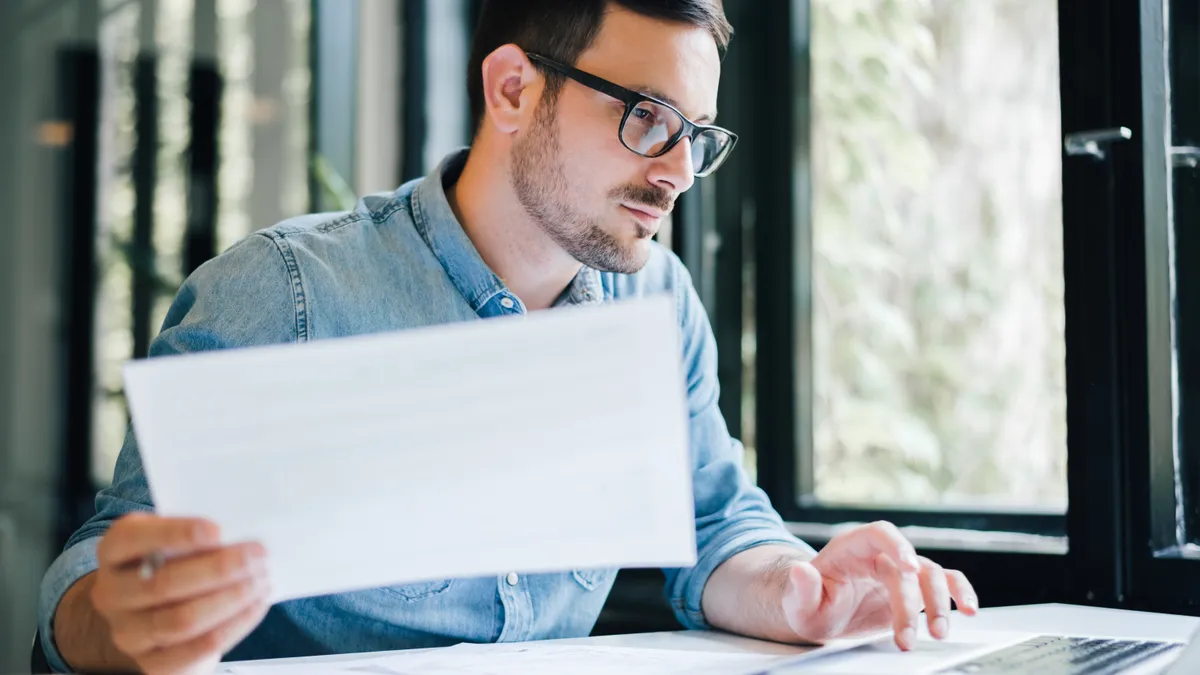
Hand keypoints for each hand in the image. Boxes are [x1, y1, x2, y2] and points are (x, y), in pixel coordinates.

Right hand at [90, 513, 271, 674]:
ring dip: (231, 599)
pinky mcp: (152, 663)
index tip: (217, 530)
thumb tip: (239, 534)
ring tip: (261, 580)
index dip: (174, 534)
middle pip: (163, 584)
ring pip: (183, 620)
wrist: (154, 612)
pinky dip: (234, 625)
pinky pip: (197, 648)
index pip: (130, 539)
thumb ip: (195, 534)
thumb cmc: (172, 563)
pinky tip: (255, 606)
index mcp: (113, 553)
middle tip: (257, 555)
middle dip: (219, 569)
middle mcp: (112, 594)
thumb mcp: (173, 540)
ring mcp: (128, 633)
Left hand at [780, 521, 977, 650]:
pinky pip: (945, 583)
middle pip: (908, 567)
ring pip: (932, 576)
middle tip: (907, 638)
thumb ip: (802, 588)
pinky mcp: (914, 590)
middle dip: (912, 603)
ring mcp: (901, 571)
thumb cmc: (809, 604)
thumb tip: (800, 570)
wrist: (821, 614)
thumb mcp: (798, 602)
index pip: (880, 534)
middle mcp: (880, 554)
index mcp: (852, 547)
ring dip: (939, 604)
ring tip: (938, 633)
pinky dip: (960, 593)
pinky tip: (969, 610)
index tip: (909, 568)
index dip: (898, 546)